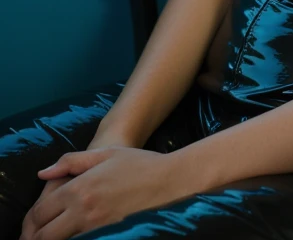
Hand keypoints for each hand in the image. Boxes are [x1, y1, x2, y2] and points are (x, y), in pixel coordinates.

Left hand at [19, 146, 176, 239]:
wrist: (168, 180)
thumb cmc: (137, 163)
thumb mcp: (104, 153)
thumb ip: (71, 161)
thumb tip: (43, 172)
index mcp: (79, 187)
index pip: (41, 211)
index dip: (32, 219)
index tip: (34, 220)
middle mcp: (84, 209)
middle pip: (45, 234)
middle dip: (36, 236)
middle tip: (37, 235)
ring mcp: (95, 226)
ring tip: (52, 236)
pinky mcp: (107, 235)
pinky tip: (73, 236)